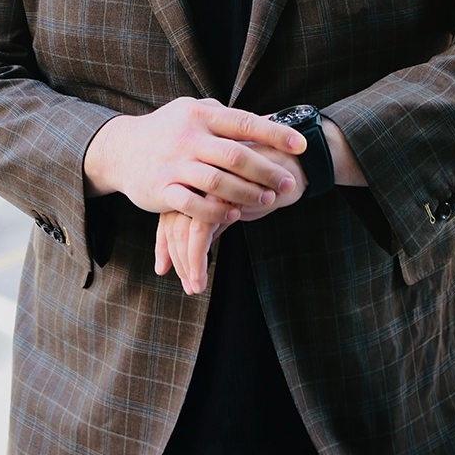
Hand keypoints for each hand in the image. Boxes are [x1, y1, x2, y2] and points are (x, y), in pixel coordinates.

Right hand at [84, 97, 305, 226]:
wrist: (120, 149)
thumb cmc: (168, 130)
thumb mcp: (193, 113)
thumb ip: (226, 117)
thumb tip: (269, 118)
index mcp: (200, 114)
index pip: (244, 122)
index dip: (275, 134)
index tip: (301, 145)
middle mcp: (188, 136)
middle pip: (236, 155)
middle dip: (267, 171)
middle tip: (289, 183)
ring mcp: (174, 163)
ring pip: (217, 181)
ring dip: (248, 193)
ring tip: (268, 200)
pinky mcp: (161, 188)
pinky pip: (194, 204)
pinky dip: (217, 211)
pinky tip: (235, 214)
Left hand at [154, 146, 306, 292]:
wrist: (292, 166)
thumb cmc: (262, 183)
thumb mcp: (231, 202)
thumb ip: (211, 217)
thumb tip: (191, 248)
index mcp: (191, 178)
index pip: (167, 214)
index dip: (163, 244)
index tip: (163, 268)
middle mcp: (192, 180)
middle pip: (171, 224)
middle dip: (176, 259)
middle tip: (188, 285)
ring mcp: (203, 186)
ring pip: (181, 231)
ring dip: (186, 265)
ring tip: (195, 288)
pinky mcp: (220, 196)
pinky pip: (200, 233)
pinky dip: (196, 260)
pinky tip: (201, 278)